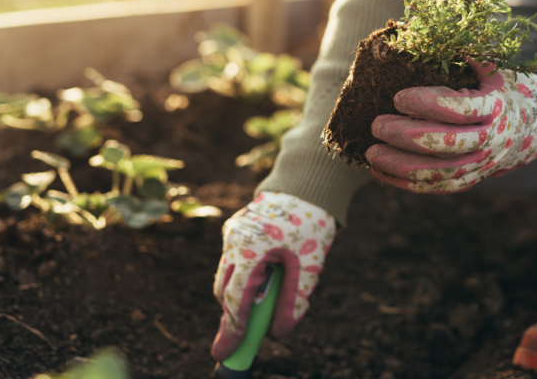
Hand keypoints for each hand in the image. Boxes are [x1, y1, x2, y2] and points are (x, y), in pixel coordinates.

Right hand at [211, 191, 335, 360]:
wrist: (307, 183)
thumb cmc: (311, 223)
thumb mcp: (309, 265)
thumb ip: (294, 300)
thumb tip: (279, 333)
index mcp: (251, 248)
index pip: (235, 299)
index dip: (233, 329)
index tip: (225, 353)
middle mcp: (235, 240)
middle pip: (224, 291)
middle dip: (234, 315)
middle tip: (246, 336)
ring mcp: (231, 233)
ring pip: (226, 276)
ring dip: (240, 294)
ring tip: (266, 298)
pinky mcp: (234, 229)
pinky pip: (233, 261)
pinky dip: (244, 275)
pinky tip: (267, 272)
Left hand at [365, 60, 536, 192]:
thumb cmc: (515, 89)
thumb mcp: (498, 68)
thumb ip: (466, 54)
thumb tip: (421, 31)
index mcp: (495, 107)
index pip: (456, 109)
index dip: (424, 104)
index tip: (397, 96)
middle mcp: (490, 140)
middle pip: (442, 145)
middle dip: (403, 136)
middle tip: (376, 123)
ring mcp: (483, 163)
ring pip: (436, 172)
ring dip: (399, 165)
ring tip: (371, 152)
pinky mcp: (475, 178)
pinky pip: (438, 187)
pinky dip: (407, 184)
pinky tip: (381, 173)